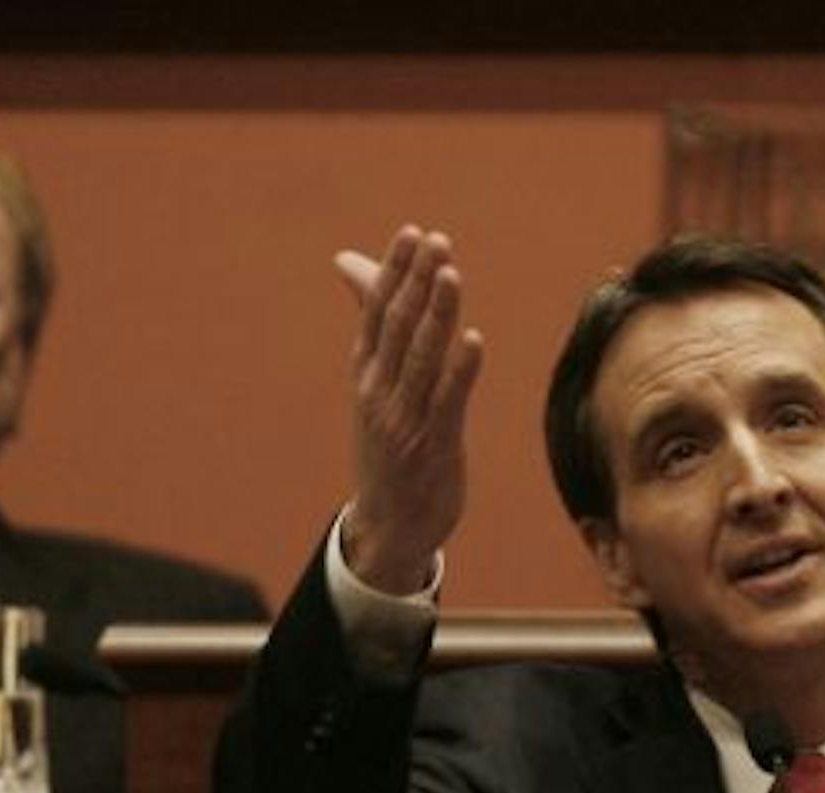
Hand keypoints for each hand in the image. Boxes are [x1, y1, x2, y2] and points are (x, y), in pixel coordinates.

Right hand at [335, 225, 484, 595]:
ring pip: (421, 359)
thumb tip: (350, 262)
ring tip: (451, 274)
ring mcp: (404, 420)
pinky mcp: (433, 446)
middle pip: (398, 328)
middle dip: (417, 282)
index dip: (394, 272)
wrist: (388, 525)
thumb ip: (373, 321)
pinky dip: (460, 371)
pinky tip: (474, 341)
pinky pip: (447, 403)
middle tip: (436, 241)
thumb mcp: (374, 383)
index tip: (413, 234)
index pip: (376, 312)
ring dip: (437, 315)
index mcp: (366, 374)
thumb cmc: (388, 446)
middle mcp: (379, 392)